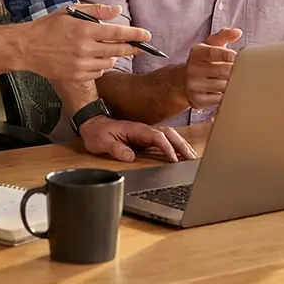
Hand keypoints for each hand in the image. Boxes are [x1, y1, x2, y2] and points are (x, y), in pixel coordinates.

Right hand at [21, 5, 153, 83]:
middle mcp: (85, 49)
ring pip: (110, 62)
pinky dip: (101, 66)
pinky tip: (93, 59)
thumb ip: (97, 11)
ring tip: (105, 49)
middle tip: (139, 46)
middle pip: (119, 50)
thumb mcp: (71, 11)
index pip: (118, 33)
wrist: (28, 47)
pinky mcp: (76, 76)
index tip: (147, 36)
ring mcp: (81, 65)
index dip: (135, 35)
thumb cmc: (50, 26)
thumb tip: (118, 10)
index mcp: (85, 30)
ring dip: (113, 55)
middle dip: (132, 48)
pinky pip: (99, 72)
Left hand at [78, 115, 196, 162]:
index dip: (166, 147)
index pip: (156, 136)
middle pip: (168, 134)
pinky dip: (174, 145)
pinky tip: (179, 153)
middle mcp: (143, 129)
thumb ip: (116, 148)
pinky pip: (163, 140)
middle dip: (181, 145)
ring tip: (191, 156)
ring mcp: (145, 133)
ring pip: (168, 135)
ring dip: (180, 144)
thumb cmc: (97, 132)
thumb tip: (129, 156)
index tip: (174, 159)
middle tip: (192, 157)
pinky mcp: (144, 138)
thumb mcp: (102, 142)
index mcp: (136, 129)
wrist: (92, 124)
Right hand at [184, 28, 242, 110]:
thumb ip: (223, 36)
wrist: (182, 81)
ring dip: (232, 83)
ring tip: (232, 79)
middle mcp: (192, 68)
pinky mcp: (198, 100)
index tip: (236, 56)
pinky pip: (220, 99)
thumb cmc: (203, 61)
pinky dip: (226, 95)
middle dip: (234, 70)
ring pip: (223, 85)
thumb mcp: (209, 45)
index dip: (226, 54)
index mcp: (196, 52)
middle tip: (240, 69)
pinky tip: (225, 91)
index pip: (212, 52)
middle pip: (222, 70)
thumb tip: (237, 32)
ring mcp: (194, 85)